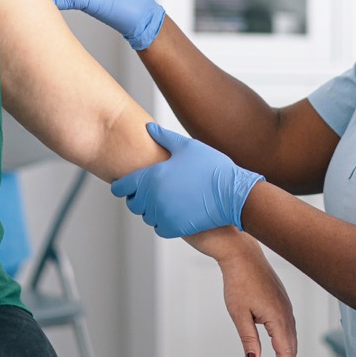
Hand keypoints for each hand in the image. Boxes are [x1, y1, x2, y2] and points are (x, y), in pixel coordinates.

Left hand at [111, 123, 264, 237]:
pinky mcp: (175, 228)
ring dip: (151, 210)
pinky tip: (175, 211)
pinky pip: (159, 228)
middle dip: (138, 197)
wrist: (233, 195)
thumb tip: (148, 127)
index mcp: (152, 177)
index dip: (122, 184)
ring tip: (166, 199)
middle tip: (150, 191)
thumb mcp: (188, 147)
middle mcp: (153, 198)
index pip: (122, 186)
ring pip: (146, 216)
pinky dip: (163, 222)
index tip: (126, 184)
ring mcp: (163, 215)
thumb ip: (164, 137)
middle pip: (133, 203)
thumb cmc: (212, 167)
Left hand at [211, 235, 298, 356]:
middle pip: (291, 346)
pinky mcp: (282, 300)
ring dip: (285, 354)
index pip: (285, 351)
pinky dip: (284, 340)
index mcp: (277, 317)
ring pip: (291, 336)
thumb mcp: (239, 314)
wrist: (242, 254)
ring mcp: (286, 305)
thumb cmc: (238, 281)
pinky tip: (275, 345)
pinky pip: (288, 325)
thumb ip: (248, 339)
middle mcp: (286, 312)